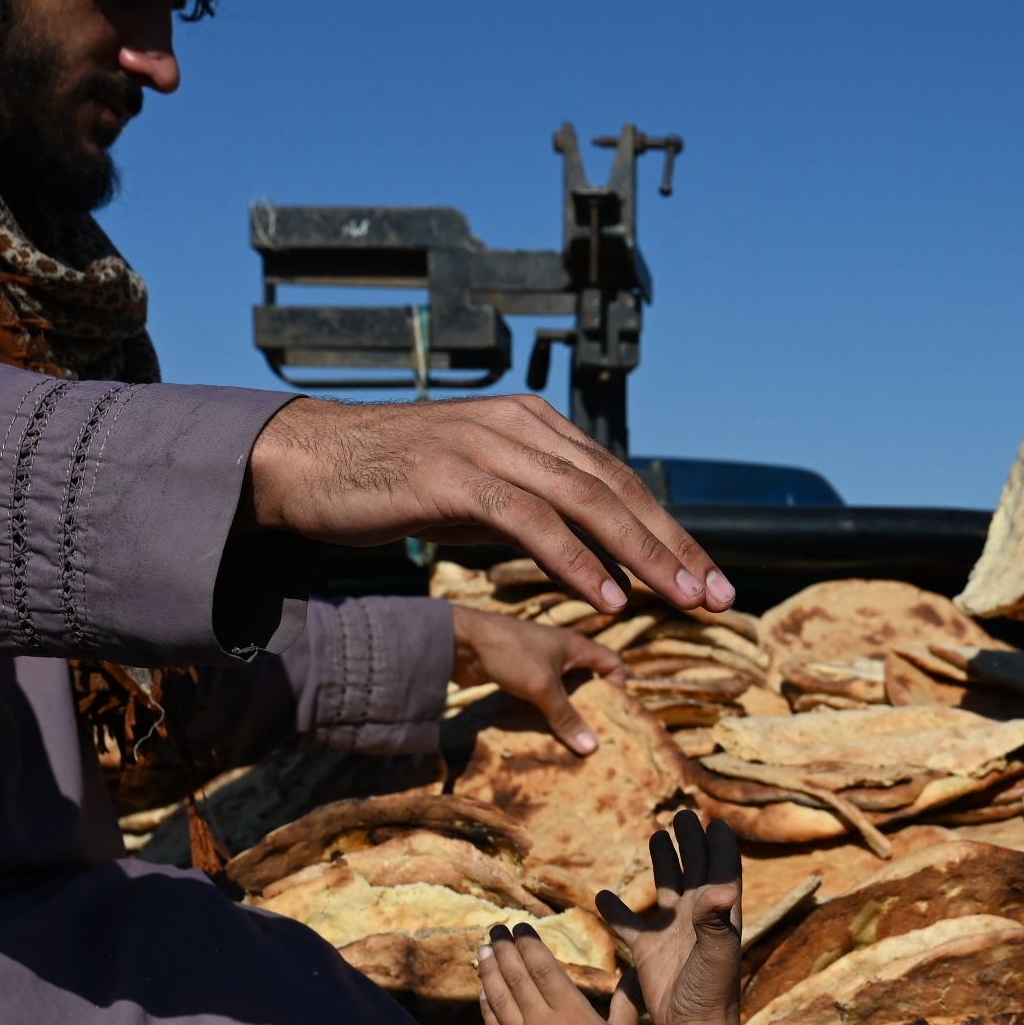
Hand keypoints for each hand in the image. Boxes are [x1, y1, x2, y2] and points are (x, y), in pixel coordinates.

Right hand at [248, 393, 733, 614]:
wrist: (308, 465)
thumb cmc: (394, 483)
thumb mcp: (481, 492)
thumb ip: (538, 510)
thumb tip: (600, 556)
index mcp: (533, 424)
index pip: (617, 480)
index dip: (668, 531)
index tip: (708, 579)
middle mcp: (520, 425)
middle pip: (616, 489)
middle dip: (673, 546)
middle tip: (716, 595)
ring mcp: (487, 444)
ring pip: (586, 502)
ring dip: (641, 556)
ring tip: (678, 600)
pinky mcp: (454, 474)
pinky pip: (532, 521)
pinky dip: (576, 560)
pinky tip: (607, 597)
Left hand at [449, 608, 625, 754]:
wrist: (460, 641)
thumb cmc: (510, 654)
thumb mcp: (543, 687)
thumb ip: (566, 717)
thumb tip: (592, 748)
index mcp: (575, 647)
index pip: (612, 662)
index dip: (618, 685)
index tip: (614, 712)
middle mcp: (560, 653)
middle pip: (587, 680)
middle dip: (592, 705)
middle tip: (594, 733)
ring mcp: (537, 663)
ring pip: (561, 690)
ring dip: (565, 711)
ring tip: (570, 738)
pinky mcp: (518, 675)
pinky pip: (539, 696)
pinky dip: (543, 712)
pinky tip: (542, 731)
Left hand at [477, 926, 646, 1024]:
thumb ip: (627, 1000)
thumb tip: (635, 971)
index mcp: (570, 1010)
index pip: (543, 967)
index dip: (529, 944)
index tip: (521, 927)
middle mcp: (541, 1020)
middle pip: (516, 976)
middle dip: (505, 948)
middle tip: (497, 928)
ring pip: (499, 996)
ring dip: (489, 970)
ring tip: (485, 950)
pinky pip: (493, 1024)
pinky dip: (486, 1004)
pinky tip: (483, 990)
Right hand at [598, 813, 745, 1024]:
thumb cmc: (712, 991)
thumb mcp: (717, 952)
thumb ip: (717, 919)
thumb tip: (723, 886)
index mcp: (719, 913)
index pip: (722, 870)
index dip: (721, 846)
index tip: (716, 821)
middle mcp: (697, 918)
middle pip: (695, 870)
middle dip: (691, 843)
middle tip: (683, 816)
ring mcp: (672, 933)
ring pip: (666, 889)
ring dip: (663, 863)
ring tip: (657, 837)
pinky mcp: (648, 951)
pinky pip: (629, 925)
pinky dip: (616, 910)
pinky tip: (602, 894)